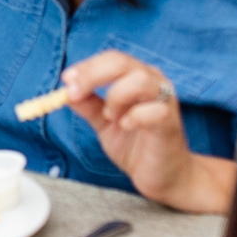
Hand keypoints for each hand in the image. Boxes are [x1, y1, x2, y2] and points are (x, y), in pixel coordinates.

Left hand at [62, 51, 235, 212]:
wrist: (165, 177)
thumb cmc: (137, 146)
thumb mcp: (104, 124)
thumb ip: (88, 106)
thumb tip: (66, 91)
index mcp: (137, 78)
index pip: (111, 59)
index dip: (86, 67)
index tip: (66, 80)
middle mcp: (154, 82)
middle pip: (122, 63)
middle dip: (92, 75)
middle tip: (74, 93)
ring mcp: (165, 101)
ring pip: (140, 80)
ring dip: (116, 96)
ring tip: (110, 116)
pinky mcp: (170, 123)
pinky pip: (154, 110)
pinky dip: (134, 117)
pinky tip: (126, 127)